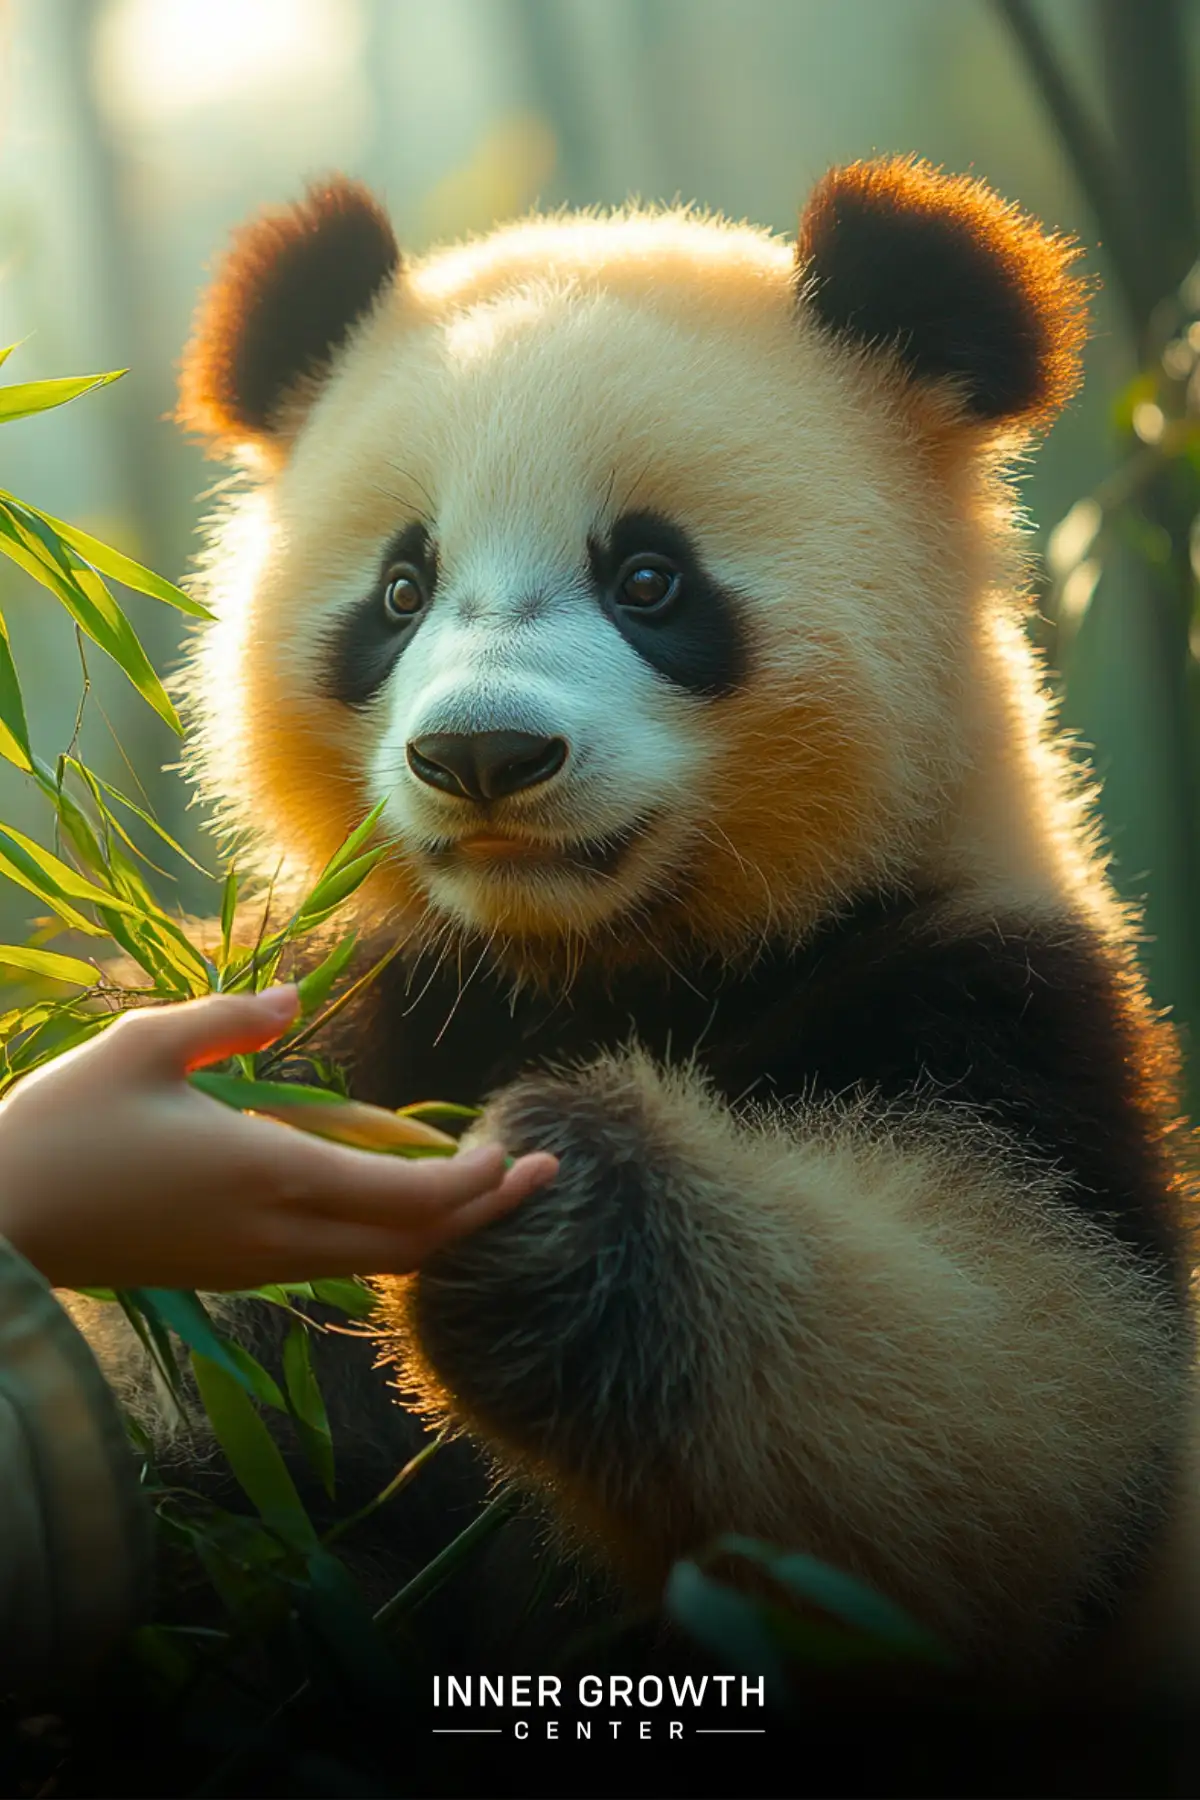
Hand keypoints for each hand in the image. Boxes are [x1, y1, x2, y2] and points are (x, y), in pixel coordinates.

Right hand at [0, 986, 557, 1289]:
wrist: (0, 1230)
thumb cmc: (64, 1129)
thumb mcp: (143, 1047)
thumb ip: (227, 1021)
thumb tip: (288, 1003)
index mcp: (273, 1174)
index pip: (411, 1200)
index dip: (478, 1184)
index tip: (519, 1150)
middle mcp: (279, 1234)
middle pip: (414, 1245)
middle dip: (487, 1212)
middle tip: (542, 1171)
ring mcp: (257, 1263)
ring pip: (377, 1261)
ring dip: (438, 1225)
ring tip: (485, 1178)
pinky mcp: (232, 1271)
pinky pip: (335, 1259)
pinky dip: (385, 1233)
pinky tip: (394, 1188)